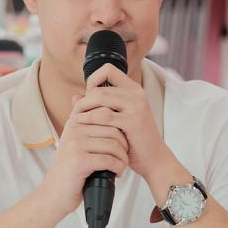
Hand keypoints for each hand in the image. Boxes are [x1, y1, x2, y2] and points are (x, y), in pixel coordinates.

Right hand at [39, 110, 129, 217]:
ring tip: (121, 167)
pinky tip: (117, 174)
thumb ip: (91, 129)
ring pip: (113, 145)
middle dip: (125, 146)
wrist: (54, 195)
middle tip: (123, 158)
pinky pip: (109, 160)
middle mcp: (74, 130)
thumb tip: (115, 115)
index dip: (121, 129)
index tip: (123, 144)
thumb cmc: (70, 171)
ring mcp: (75, 144)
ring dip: (123, 158)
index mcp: (75, 122)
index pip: (107, 114)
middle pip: (113, 130)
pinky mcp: (79, 160)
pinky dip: (118, 168)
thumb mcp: (78, 144)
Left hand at [71, 64, 168, 180]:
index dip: (93, 80)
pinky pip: (104, 115)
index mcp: (133, 89)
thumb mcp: (116, 119)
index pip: (108, 69)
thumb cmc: (133, 139)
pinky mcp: (133, 121)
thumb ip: (97, 106)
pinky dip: (88, 118)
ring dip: (83, 107)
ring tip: (74, 117)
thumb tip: (74, 97)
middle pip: (100, 86)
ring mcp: (137, 106)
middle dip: (84, 99)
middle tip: (76, 111)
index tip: (87, 97)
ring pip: (100, 97)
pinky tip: (80, 123)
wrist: (153, 158)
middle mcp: (136, 94)